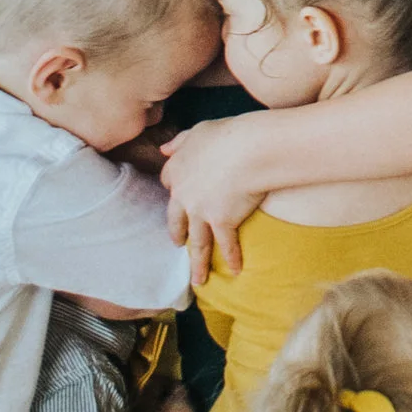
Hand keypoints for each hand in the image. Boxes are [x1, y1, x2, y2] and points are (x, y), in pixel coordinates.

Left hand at [160, 117, 274, 284]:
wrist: (248, 149)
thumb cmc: (227, 134)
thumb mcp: (198, 131)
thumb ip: (180, 142)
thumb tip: (164, 149)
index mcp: (178, 170)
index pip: (169, 183)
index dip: (174, 191)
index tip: (178, 196)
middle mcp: (185, 195)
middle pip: (177, 220)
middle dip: (178, 234)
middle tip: (178, 243)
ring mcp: (202, 212)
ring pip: (198, 243)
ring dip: (198, 263)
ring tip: (199, 280)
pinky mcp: (223, 222)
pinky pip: (226, 245)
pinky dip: (232, 258)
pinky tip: (236, 271)